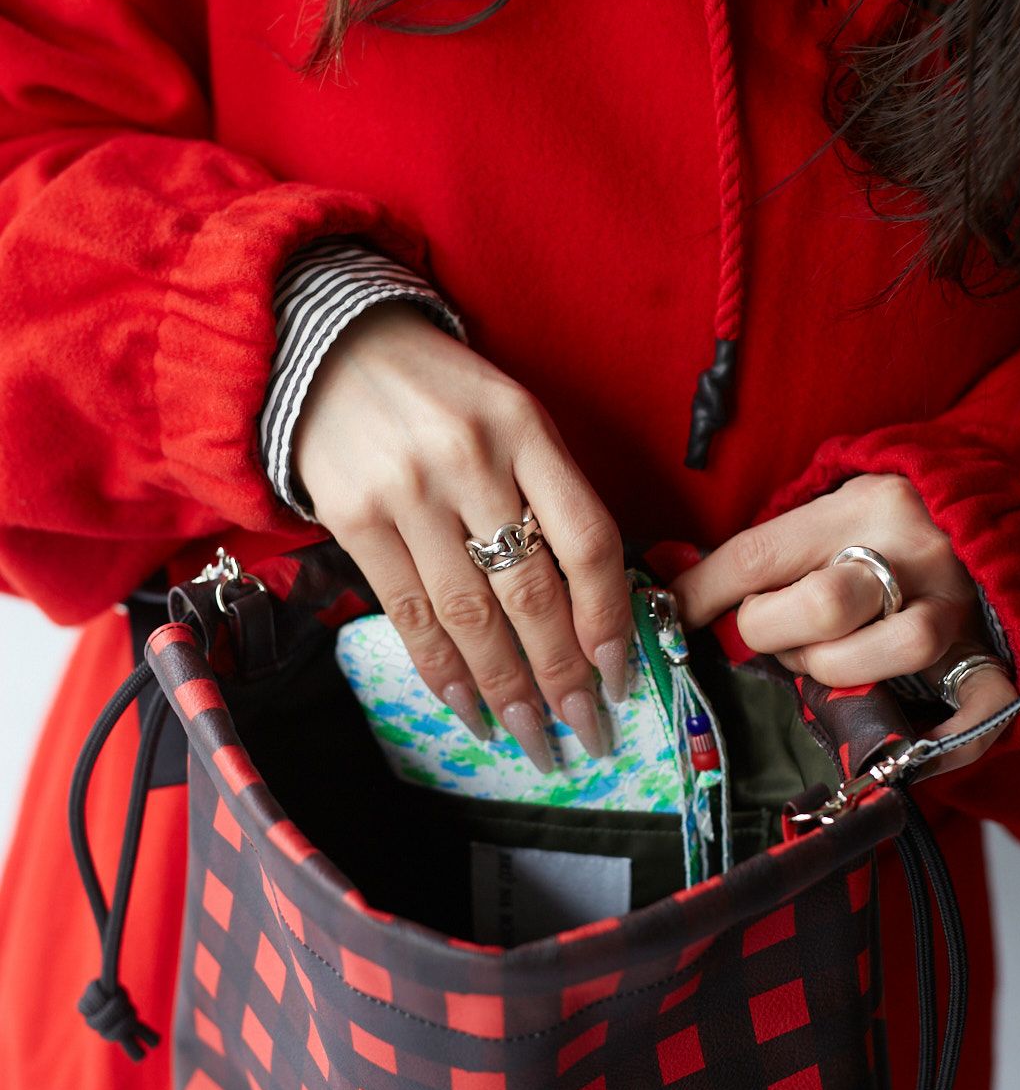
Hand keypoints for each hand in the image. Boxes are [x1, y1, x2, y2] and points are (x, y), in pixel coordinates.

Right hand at [292, 300, 631, 770]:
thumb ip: (552, 495)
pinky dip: (444, 672)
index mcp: (526, 428)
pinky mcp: (354, 519)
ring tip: (536, 739)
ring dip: (508, 690)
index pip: (587, 540)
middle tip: (589, 734)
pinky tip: (471, 710)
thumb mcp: (513, 418)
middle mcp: (470, 459)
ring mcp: (408, 492)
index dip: (609, 619)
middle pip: (531, 591)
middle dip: (563, 677)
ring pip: (470, 616)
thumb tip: (594, 610)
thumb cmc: (443, 396)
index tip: (620, 676)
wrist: (330, 349)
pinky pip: (409, 615)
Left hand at [669, 473, 1015, 775]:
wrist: (987, 517)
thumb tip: (671, 592)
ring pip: (898, 648)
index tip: (672, 615)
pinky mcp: (989, 654)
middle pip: (826, 605)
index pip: (762, 554)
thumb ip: (762, 556)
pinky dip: (943, 739)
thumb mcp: (824, 517)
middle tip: (771, 636)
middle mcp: (913, 551)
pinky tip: (905, 751)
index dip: (704, 593)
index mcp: (862, 506)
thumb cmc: (882, 529)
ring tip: (822, 663)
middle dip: (775, 634)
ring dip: (838, 670)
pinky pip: (977, 704)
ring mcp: (955, 605)